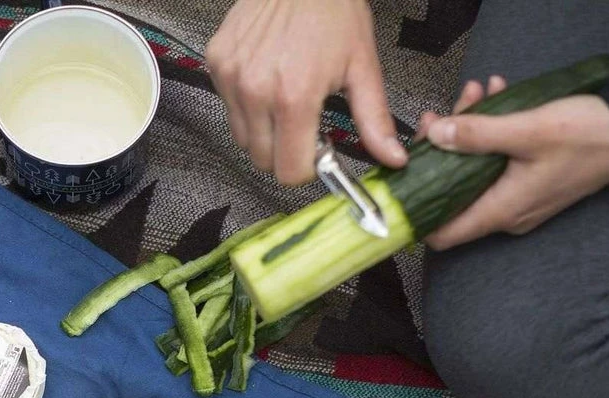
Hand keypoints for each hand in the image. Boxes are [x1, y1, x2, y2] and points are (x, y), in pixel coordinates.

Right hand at [205, 0, 405, 183]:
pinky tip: (267, 77)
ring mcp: (232, 77)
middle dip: (284, 150)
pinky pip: (229, 107)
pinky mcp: (217, 64)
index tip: (316, 150)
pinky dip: (247, 103)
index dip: (306, 168)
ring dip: (264, 129)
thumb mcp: (362, 65)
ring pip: (243, 138)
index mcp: (294, 97)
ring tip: (284, 96)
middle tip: (303, 121)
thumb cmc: (332, 7)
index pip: (289, 171)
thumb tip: (391, 157)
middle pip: (263, 160)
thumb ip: (374, 120)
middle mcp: (256, 91)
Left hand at [418, 78, 608, 249]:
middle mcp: (506, 213)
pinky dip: (492, 134)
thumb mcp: (528, 129)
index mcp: (500, 211)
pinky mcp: (531, 182)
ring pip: (476, 172)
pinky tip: (496, 99)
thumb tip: (435, 136)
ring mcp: (519, 199)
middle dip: (443, 151)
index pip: (440, 234)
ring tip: (474, 95)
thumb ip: (477, 135)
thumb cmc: (591, 134)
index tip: (406, 180)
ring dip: (470, 133)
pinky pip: (499, 163)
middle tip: (442, 115)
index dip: (417, 212)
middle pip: (454, 193)